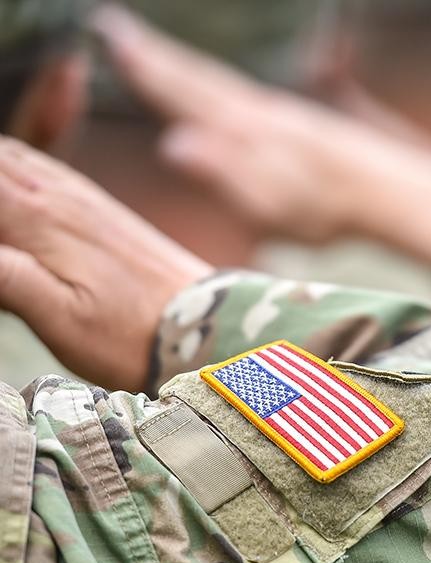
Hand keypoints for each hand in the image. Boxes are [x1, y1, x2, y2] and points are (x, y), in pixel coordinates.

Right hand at [0, 137, 212, 390]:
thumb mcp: (61, 317)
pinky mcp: (97, 206)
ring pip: (9, 154)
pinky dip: (9, 160)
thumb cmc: (132, 333)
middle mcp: (56, 193)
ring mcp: (79, 196)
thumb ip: (2, 275)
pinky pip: (41, 163)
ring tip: (0, 185)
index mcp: (37, 217)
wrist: (204, 324)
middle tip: (0, 245)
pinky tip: (4, 170)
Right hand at [91, 4, 430, 263]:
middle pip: (198, 78)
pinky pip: (246, 97)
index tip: (109, 38)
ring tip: (159, 56)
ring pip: (221, 85)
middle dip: (155, 56)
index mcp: (244, 131)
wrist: (389, 192)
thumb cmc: (328, 207)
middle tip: (117, 28)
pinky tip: (225, 95)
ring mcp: (281, 116)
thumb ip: (222, 173)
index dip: (146, 70)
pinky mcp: (301, 126)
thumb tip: (173, 143)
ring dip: (186, 68)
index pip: (183, 94)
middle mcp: (259, 113)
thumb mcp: (269, 202)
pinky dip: (221, 88)